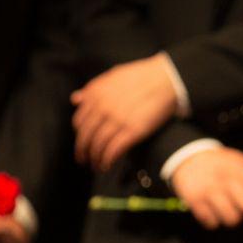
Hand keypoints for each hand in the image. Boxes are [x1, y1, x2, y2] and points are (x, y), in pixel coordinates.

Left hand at [71, 55, 177, 170]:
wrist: (166, 79)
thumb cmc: (142, 76)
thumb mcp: (113, 76)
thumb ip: (93, 89)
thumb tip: (75, 99)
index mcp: (96, 94)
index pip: (79, 122)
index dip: (80, 135)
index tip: (83, 142)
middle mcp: (103, 107)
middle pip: (85, 136)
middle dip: (82, 151)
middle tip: (83, 160)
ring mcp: (117, 120)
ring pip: (97, 146)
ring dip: (94, 159)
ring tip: (96, 166)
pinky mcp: (132, 131)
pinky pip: (113, 150)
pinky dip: (107, 161)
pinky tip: (107, 166)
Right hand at [170, 148, 242, 229]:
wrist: (190, 156)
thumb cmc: (222, 165)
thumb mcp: (242, 166)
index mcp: (242, 168)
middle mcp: (226, 177)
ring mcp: (210, 189)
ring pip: (231, 218)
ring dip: (234, 219)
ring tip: (229, 211)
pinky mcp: (194, 200)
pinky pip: (212, 222)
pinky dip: (215, 221)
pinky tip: (213, 210)